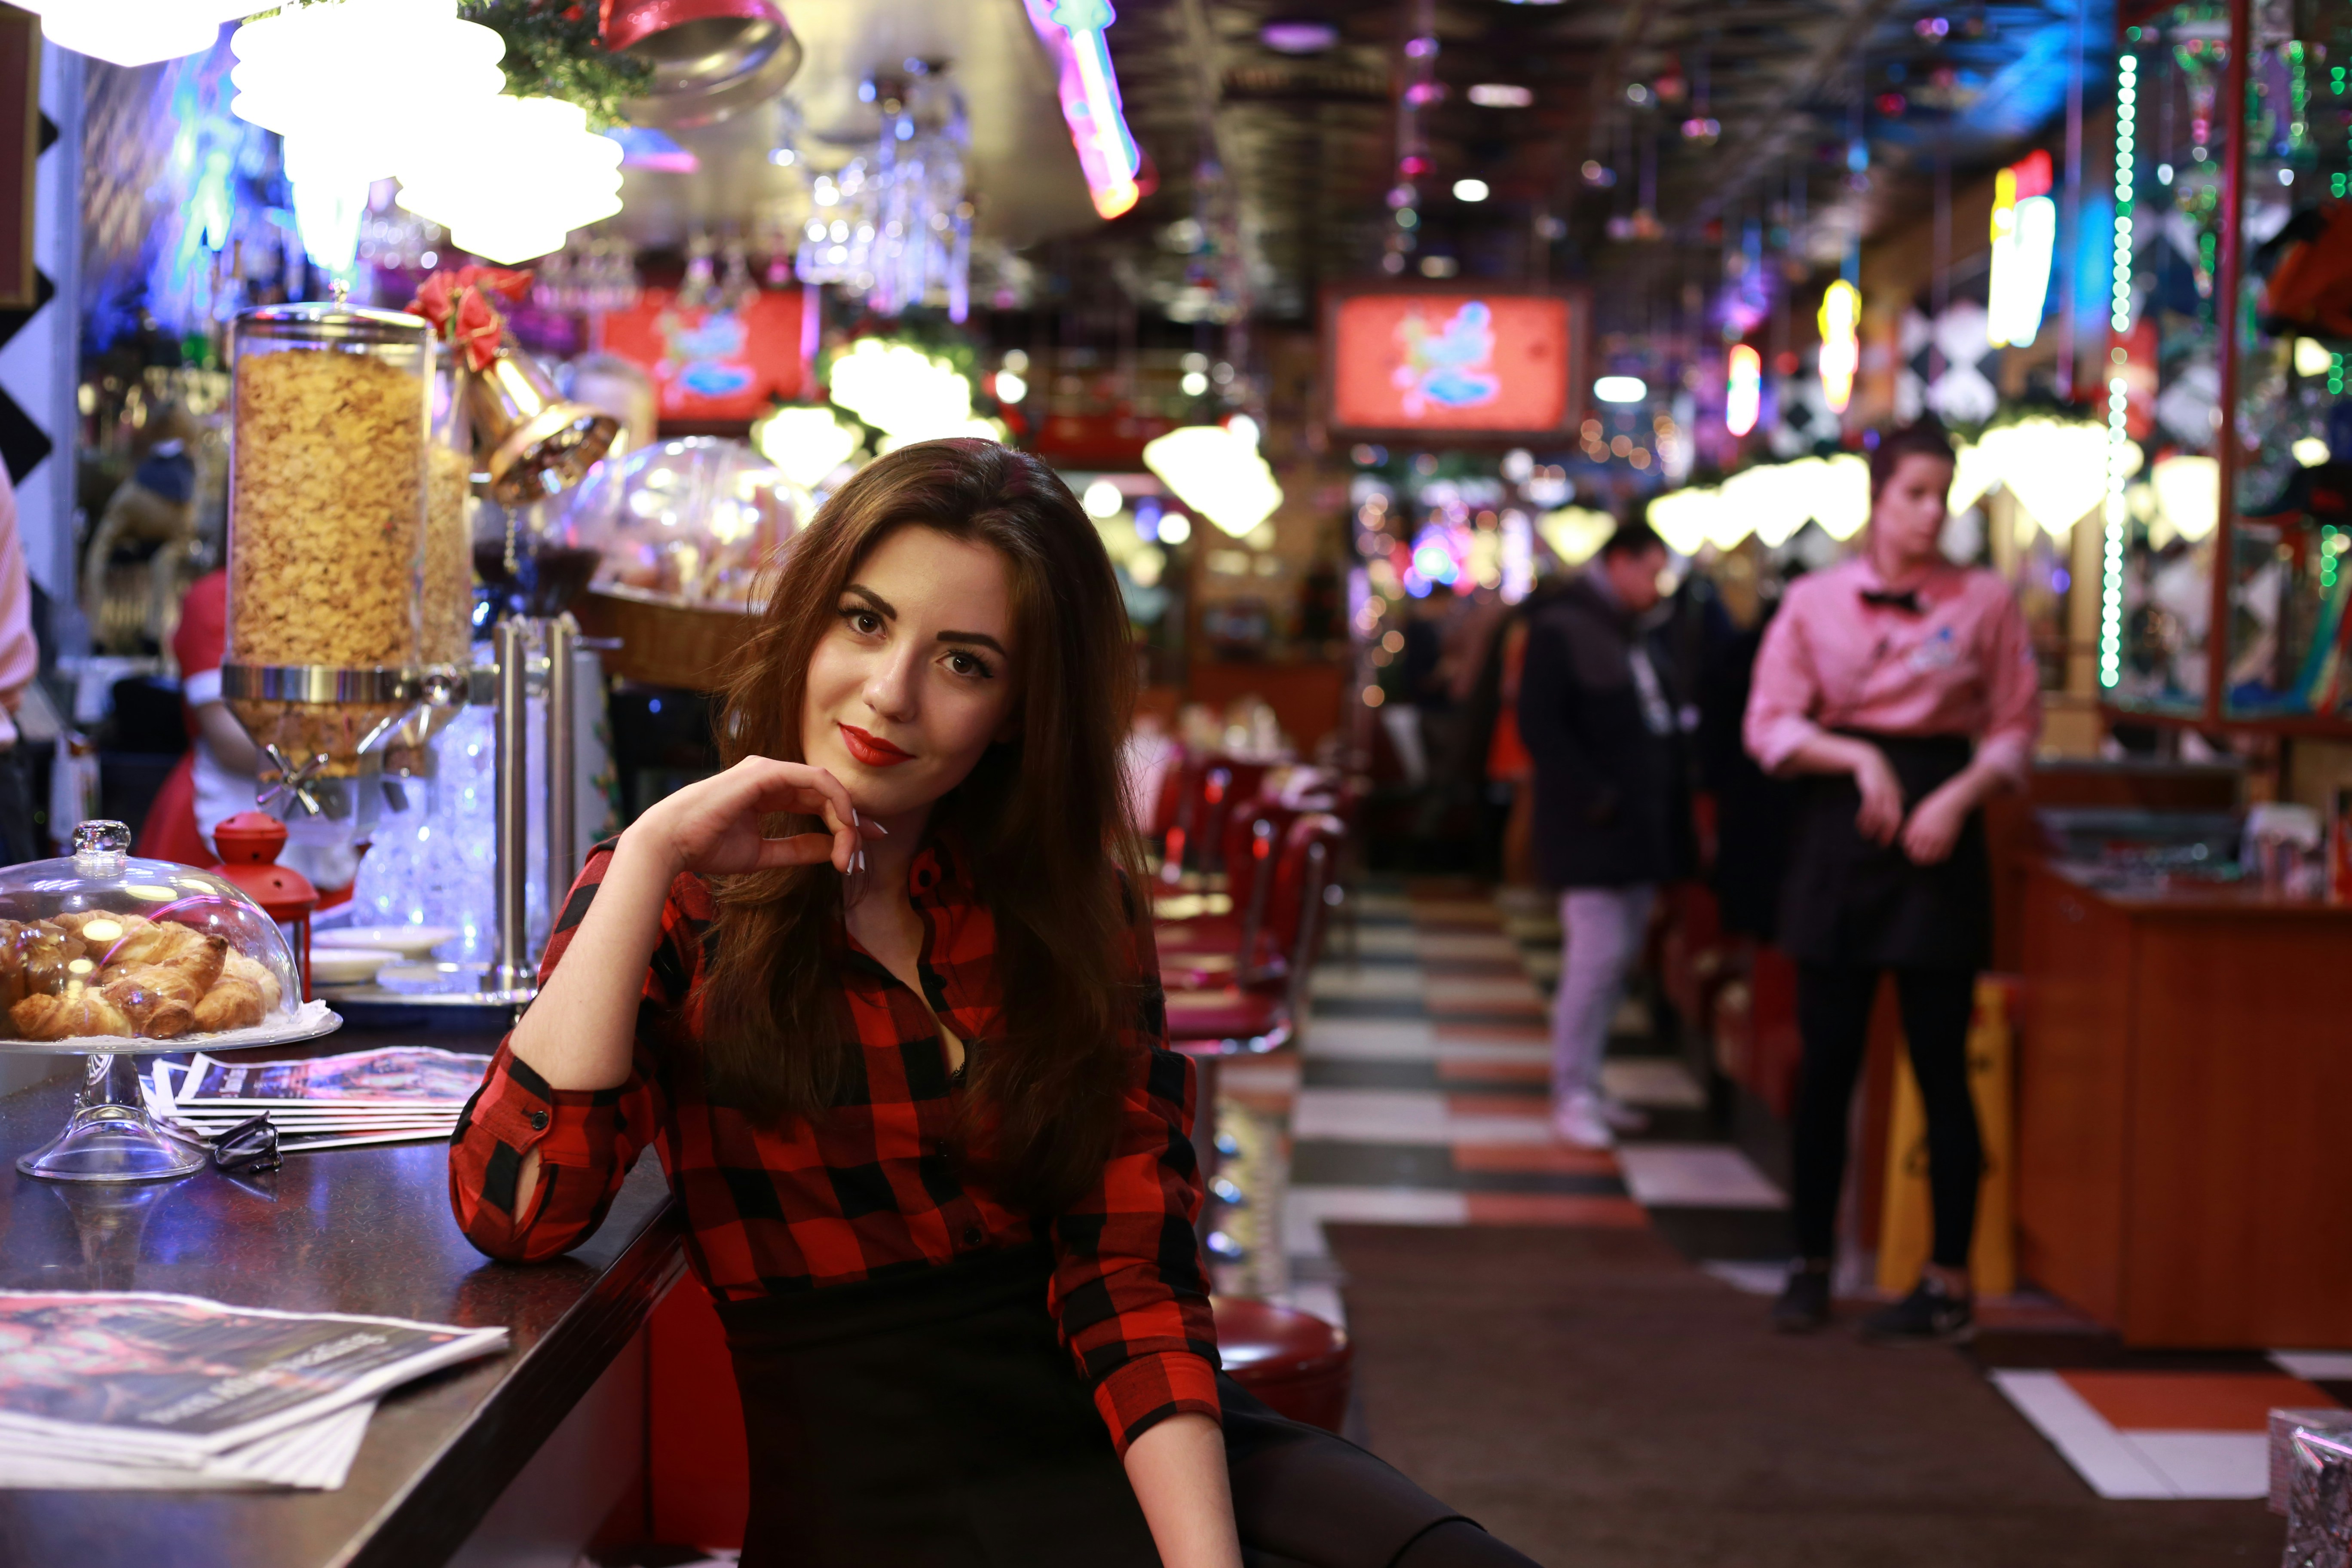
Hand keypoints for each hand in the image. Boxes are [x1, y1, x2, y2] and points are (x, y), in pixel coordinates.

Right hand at [625, 756, 879, 879]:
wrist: (671, 844)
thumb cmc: (706, 848)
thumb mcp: (764, 853)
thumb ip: (799, 849)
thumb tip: (835, 850)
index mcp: (767, 792)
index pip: (818, 801)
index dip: (845, 822)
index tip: (863, 848)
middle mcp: (771, 775)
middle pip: (826, 793)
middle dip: (853, 821)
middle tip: (866, 850)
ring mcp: (768, 770)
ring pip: (825, 785)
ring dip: (846, 815)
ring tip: (853, 846)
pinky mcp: (766, 772)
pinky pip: (815, 779)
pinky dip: (835, 800)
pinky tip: (845, 825)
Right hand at [1851, 745, 1905, 845]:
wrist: (1868, 759)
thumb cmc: (1879, 773)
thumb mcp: (1891, 782)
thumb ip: (1897, 791)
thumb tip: (1904, 799)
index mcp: (1897, 795)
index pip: (1900, 816)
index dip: (1896, 829)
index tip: (1891, 840)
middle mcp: (1891, 795)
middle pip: (1892, 817)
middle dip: (1888, 832)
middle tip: (1882, 844)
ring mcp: (1881, 792)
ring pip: (1879, 814)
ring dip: (1873, 827)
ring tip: (1867, 836)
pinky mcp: (1869, 790)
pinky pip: (1868, 807)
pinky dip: (1864, 818)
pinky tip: (1859, 825)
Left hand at [1899, 785, 1968, 865]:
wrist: (1952, 803)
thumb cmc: (1933, 806)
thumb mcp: (1917, 815)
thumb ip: (1910, 827)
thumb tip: (1902, 839)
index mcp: (1917, 829)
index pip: (1908, 846)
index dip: (1907, 850)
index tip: (1908, 850)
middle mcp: (1927, 836)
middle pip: (1918, 855)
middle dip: (1914, 857)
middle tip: (1915, 857)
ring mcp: (1939, 840)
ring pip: (1930, 859)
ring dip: (1926, 861)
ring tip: (1925, 859)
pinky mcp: (1950, 842)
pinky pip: (1943, 856)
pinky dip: (1939, 858)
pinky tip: (1936, 856)